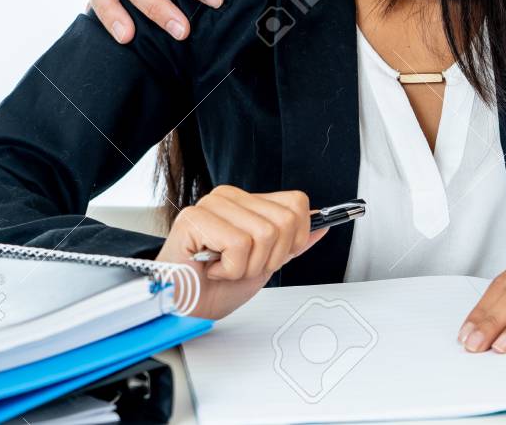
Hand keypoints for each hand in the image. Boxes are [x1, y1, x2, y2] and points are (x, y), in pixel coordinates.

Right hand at [155, 186, 325, 319]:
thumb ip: (292, 243)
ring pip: (264, 234)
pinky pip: (239, 244)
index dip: (294, 238)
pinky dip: (231, 268)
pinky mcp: (195, 218)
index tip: (272, 257)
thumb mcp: (265, 265)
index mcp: (247, 201)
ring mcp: (211, 205)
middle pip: (284, 222)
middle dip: (270, 258)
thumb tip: (323, 225)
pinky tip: (212, 268)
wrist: (182, 309)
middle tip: (242, 267)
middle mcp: (229, 197)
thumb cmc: (214, 288)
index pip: (296, 203)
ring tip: (225, 268)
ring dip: (248, 266)